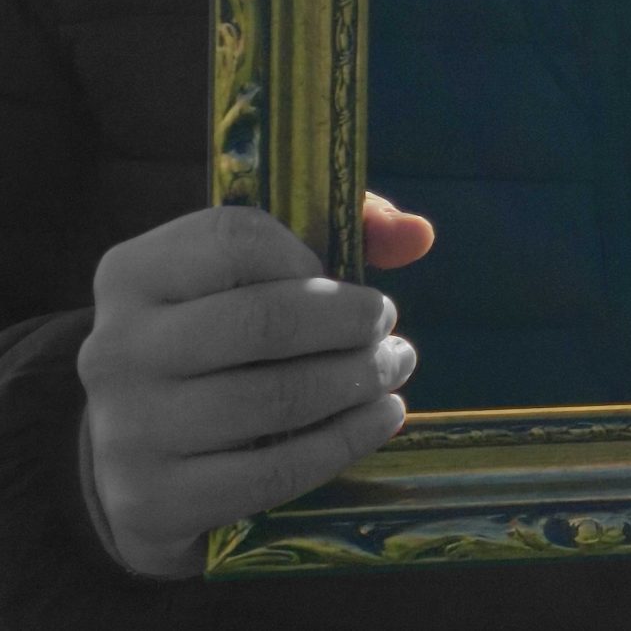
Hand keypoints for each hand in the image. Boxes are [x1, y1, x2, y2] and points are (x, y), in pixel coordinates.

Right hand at [76, 195, 434, 577]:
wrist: (141, 456)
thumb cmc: (218, 344)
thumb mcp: (257, 272)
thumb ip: (339, 231)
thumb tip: (416, 235)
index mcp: (134, 274)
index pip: (237, 239)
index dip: (311, 256)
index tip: (345, 280)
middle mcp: (116, 348)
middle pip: (264, 321)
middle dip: (352, 323)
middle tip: (390, 334)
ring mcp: (128, 429)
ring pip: (275, 398)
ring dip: (357, 382)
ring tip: (394, 370)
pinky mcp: (153, 499)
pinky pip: (273, 472)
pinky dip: (344, 442)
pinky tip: (381, 419)